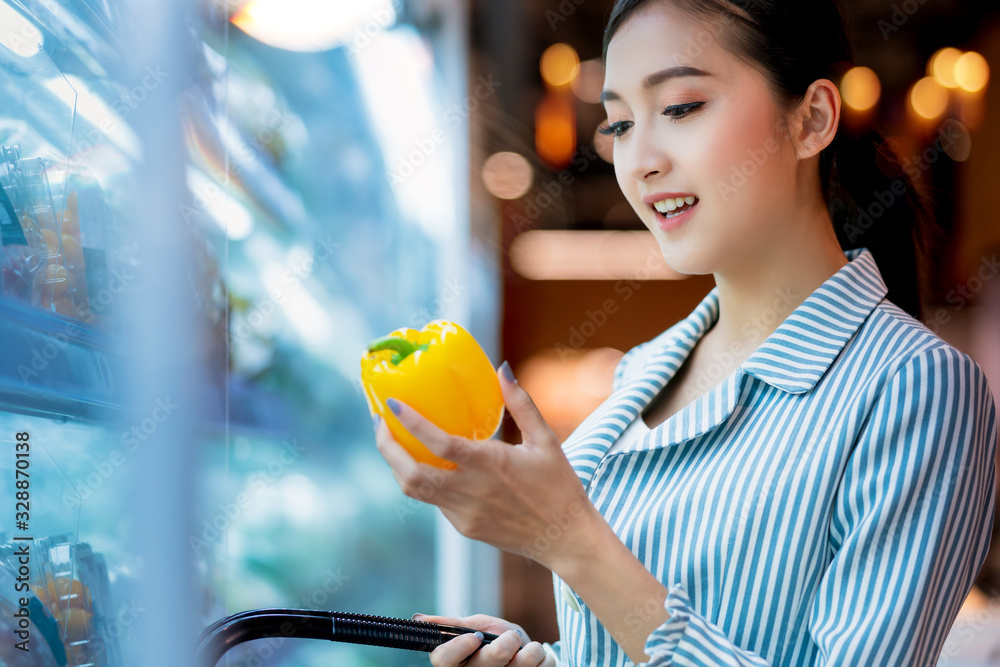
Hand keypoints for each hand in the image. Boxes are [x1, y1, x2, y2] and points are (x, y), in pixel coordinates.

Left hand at [373, 362, 599, 569]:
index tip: (392, 403)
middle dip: (387, 448)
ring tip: (393, 441)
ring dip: (398, 465)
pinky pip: (435, 501)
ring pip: (415, 491)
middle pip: (411, 474)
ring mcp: (464, 513)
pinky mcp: (464, 527)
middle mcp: (471, 491)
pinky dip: (425, 480)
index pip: (439, 443)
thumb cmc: (559, 485)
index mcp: (490, 465)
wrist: (565, 538)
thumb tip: (501, 369)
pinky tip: (427, 463)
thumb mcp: (546, 440)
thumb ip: (522, 404)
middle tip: (380, 423)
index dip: (411, 423)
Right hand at [414, 613, 553, 666]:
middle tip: (511, 637)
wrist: (523, 652)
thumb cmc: (492, 640)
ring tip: (528, 648)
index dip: (458, 649)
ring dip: (529, 651)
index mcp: (457, 663)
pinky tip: (538, 659)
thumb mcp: (473, 627)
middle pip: (485, 664)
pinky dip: (544, 659)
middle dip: (503, 646)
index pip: (442, 661)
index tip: (474, 637)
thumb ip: (452, 625)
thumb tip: (420, 619)